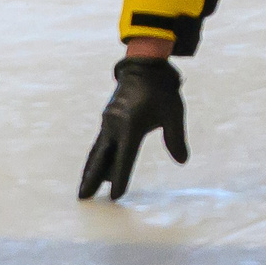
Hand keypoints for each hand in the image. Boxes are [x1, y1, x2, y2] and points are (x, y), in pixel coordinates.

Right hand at [77, 57, 187, 200]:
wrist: (144, 67)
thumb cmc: (161, 90)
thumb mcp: (174, 111)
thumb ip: (176, 136)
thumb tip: (182, 161)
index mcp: (131, 125)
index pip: (125, 158)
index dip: (120, 178)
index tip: (115, 196)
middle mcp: (115, 126)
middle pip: (102, 157)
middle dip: (92, 178)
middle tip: (83, 197)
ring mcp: (108, 122)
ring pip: (98, 151)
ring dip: (90, 170)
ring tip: (84, 188)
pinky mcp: (107, 119)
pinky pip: (100, 143)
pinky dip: (96, 157)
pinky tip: (95, 167)